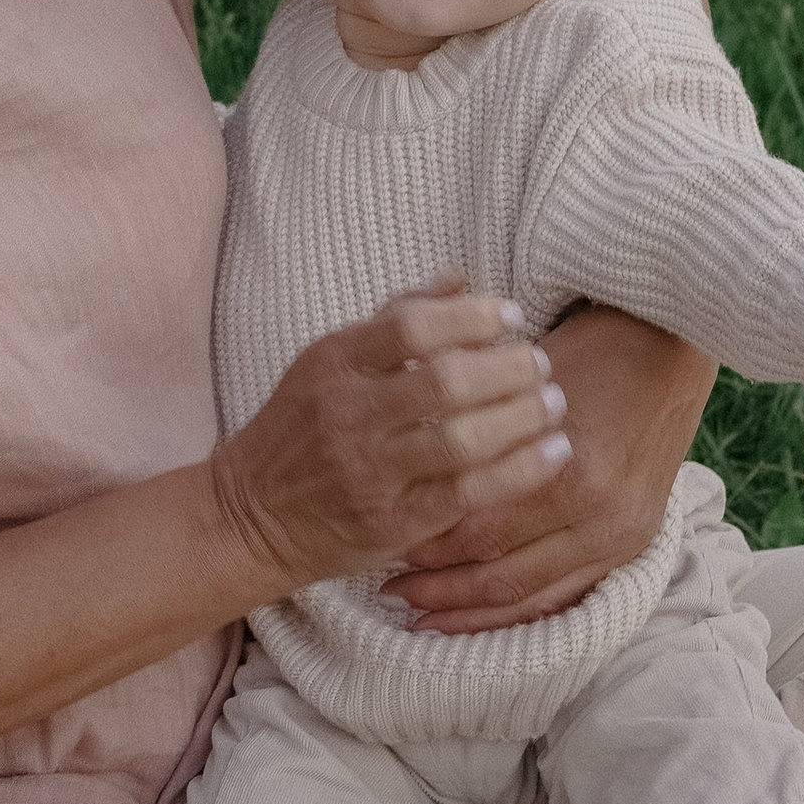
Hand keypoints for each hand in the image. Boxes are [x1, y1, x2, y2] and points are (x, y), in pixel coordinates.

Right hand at [211, 282, 570, 597]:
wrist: (249, 518)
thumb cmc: (298, 431)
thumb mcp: (327, 362)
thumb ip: (394, 318)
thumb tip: (462, 279)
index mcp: (333, 363)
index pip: (413, 326)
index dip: (473, 317)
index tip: (511, 315)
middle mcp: (348, 415)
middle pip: (447, 382)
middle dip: (510, 369)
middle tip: (541, 364)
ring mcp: (369, 473)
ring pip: (463, 440)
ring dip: (523, 418)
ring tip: (554, 404)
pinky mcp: (390, 524)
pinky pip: (469, 495)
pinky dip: (520, 471)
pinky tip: (553, 453)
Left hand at [390, 306, 716, 633]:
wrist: (673, 342)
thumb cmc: (589, 348)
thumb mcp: (520, 384)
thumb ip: (476, 433)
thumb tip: (413, 480)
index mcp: (571, 473)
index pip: (479, 528)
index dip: (426, 542)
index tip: (383, 544)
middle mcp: (601, 515)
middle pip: (502, 571)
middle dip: (440, 587)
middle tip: (390, 590)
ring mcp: (623, 534)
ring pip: (532, 594)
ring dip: (474, 610)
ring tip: (423, 617)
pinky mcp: (634, 542)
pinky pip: (567, 594)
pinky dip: (519, 609)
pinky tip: (481, 617)